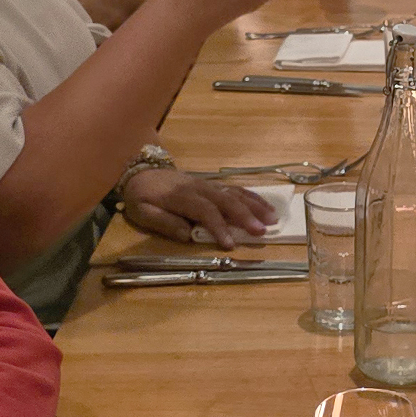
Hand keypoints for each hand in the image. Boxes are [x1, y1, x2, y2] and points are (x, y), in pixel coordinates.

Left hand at [121, 169, 277, 246]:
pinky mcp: (213, 184)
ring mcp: (208, 184)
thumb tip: (187, 235)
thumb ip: (163, 222)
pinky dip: (253, 197)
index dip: (218, 227)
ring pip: (235, 192)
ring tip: (273, 219)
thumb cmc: (142, 197)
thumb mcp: (143, 212)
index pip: (205, 211)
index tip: (229, 245)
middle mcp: (199, 188)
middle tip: (262, 231)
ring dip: (255, 206)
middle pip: (226, 200)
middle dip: (246, 216)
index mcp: (181, 196)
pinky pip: (236, 189)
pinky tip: (266, 206)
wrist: (142, 171)